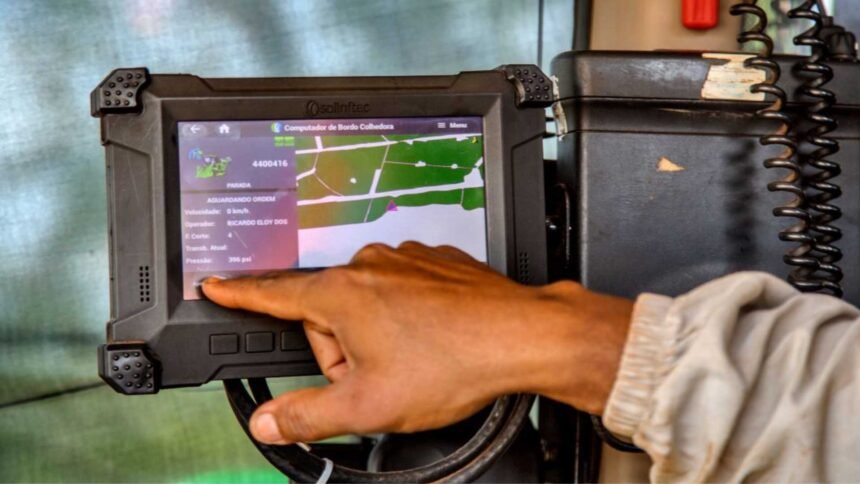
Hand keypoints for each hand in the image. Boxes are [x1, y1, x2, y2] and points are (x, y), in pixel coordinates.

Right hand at [202, 242, 632, 444]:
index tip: (215, 284)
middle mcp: (370, 265)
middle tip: (377, 378)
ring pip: (368, 304)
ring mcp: (405, 259)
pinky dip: (409, 318)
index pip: (273, 294)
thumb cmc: (451, 362)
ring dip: (377, 336)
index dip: (238, 294)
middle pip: (329, 314)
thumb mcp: (368, 406)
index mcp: (341, 294)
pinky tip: (434, 340)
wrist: (521, 336)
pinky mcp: (435, 262)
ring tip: (414, 361)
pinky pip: (403, 291)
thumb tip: (271, 422)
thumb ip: (308, 416)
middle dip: (343, 351)